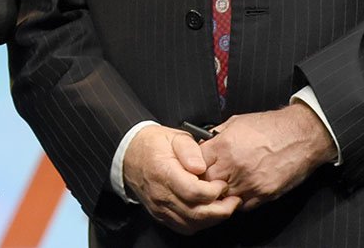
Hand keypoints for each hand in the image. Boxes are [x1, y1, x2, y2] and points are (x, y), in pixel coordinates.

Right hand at [123, 124, 241, 233]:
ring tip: (225, 207)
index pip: (194, 192)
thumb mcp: (174, 136)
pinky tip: (209, 214)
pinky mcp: (161, 215)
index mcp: (164, 173)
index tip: (223, 183)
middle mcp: (161, 194)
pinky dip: (200, 224)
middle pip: (195, 214)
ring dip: (212, 219)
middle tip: (234, 200)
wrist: (130, 153)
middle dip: (221, 210)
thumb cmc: (154, 144)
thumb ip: (190, 149)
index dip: (214, 191)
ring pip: (191, 224)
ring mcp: (160, 208)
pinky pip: (183, 227)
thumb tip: (201, 166)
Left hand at [199, 103, 336, 210]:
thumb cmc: (272, 126)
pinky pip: (242, 205)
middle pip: (206, 183)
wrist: (301, 136)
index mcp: (225, 146)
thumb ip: (218, 134)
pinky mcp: (264, 194)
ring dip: (221, 192)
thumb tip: (203, 143)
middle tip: (208, 176)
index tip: (196, 166)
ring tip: (226, 182)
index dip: (194, 166)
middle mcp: (235, 166)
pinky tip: (240, 188)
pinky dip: (238, 199)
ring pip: (223, 197)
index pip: (196, 164)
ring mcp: (249, 182)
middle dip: (205, 180)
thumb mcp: (237, 122)